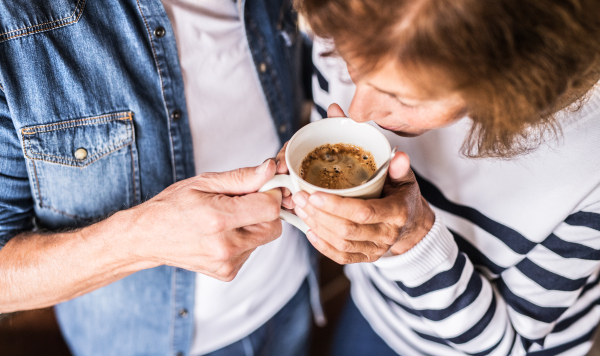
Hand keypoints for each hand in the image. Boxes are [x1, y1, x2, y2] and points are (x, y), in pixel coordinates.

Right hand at [129, 159, 282, 280]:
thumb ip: (242, 177)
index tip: (259, 188)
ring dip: (254, 225)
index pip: (271, 208)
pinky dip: (244, 240)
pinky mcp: (228, 273)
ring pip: (264, 239)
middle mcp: (225, 246)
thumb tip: (270, 170)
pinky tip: (222, 234)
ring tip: (226, 219)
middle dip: (264, 211)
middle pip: (273, 226)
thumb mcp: (205, 182)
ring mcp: (227, 263)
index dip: (270, 194)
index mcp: (219, 219)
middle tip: (241, 202)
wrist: (148, 237)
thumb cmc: (173, 205)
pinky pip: (251, 251)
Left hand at [289, 104, 434, 263]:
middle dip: (320, 214)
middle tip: (299, 197)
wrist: (413, 224)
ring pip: (342, 243)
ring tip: (300, 208)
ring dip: (317, 226)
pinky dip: (323, 245)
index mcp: (397, 212)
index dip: (336, 206)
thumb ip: (392, 161)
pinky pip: (342, 256)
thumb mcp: (403, 174)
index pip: (363, 212)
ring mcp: (377, 249)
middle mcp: (387, 234)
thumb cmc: (402, 193)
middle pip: (348, 229)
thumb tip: (386, 145)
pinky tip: (309, 230)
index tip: (314, 193)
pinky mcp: (366, 258)